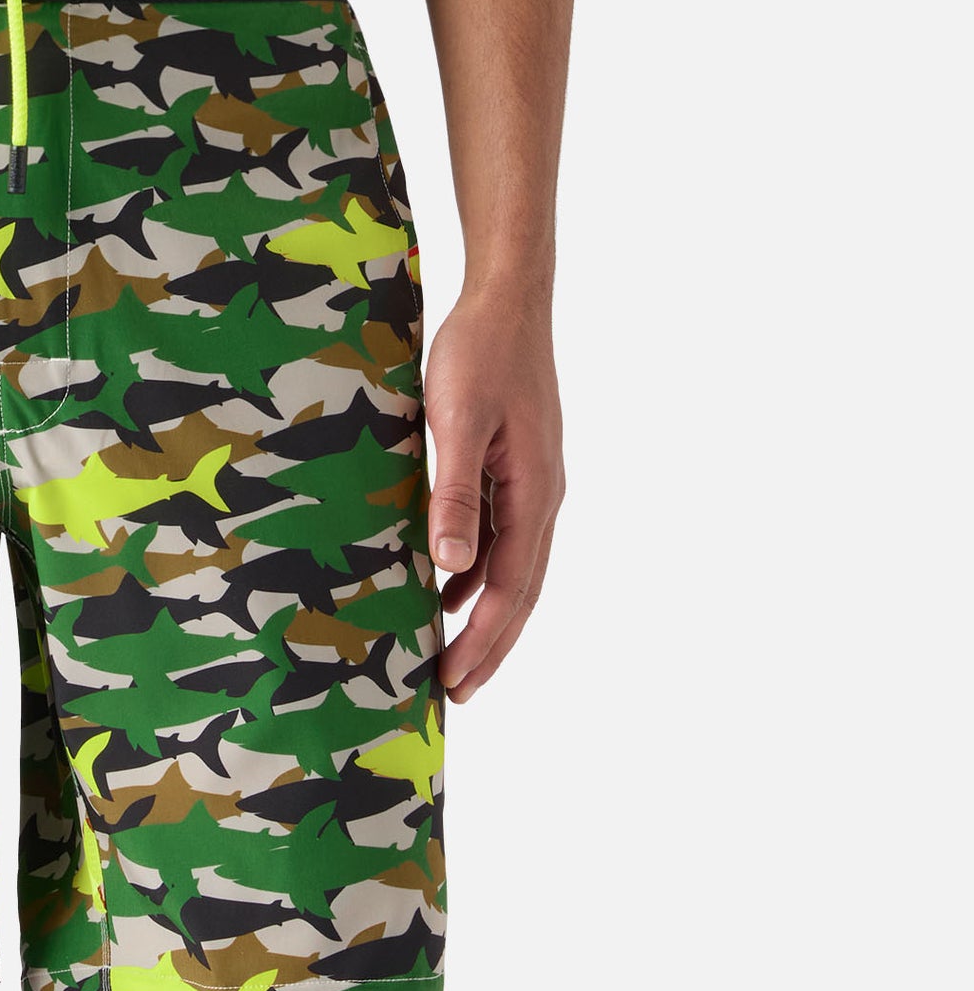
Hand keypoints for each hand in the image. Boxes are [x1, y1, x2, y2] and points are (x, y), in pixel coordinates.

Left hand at [422, 290, 564, 701]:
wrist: (507, 300)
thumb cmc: (480, 353)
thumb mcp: (459, 420)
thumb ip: (457, 492)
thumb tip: (451, 565)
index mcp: (534, 494)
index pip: (512, 588)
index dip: (484, 639)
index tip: (454, 680)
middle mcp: (541, 497)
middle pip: (521, 590)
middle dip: (489, 643)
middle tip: (455, 691)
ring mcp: (530, 482)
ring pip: (513, 566)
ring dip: (484, 611)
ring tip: (451, 651)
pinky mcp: (514, 465)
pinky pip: (500, 535)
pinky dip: (477, 568)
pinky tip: (448, 579)